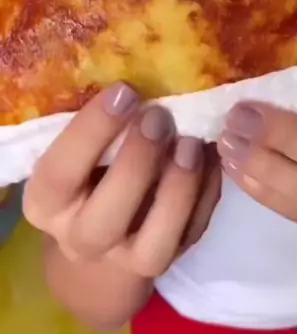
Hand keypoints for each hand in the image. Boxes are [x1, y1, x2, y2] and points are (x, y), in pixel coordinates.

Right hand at [23, 83, 220, 276]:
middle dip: (137, 163)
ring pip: (155, 242)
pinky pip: (192, 233)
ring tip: (194, 141)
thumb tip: (143, 72)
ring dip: (178, 188)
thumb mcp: (79, 154)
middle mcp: (81, 238)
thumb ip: (100, 130)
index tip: (125, 90)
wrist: (107, 238)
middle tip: (160, 117)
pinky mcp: (169, 260)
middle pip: (106, 218)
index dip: (92, 132)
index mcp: (46, 203)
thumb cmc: (89, 174)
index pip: (59, 173)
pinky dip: (207, 194)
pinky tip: (213, 157)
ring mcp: (128, 259)